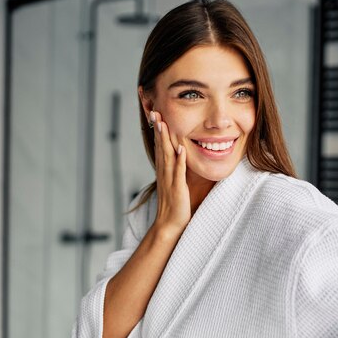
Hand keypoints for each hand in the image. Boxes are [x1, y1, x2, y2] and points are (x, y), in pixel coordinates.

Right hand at [150, 110, 190, 235]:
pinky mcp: (178, 189)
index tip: (156, 116)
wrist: (169, 226)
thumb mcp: (174, 184)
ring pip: (167, 156)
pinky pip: (179, 172)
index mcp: (164, 172)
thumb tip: (180, 158)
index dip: (158, 132)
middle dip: (159, 130)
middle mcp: (164, 173)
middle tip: (155, 112)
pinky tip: (181, 148)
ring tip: (164, 124)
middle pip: (160, 148)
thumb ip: (176, 171)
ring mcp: (170, 181)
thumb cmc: (175, 207)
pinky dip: (180, 160)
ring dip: (165, 140)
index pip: (160, 147)